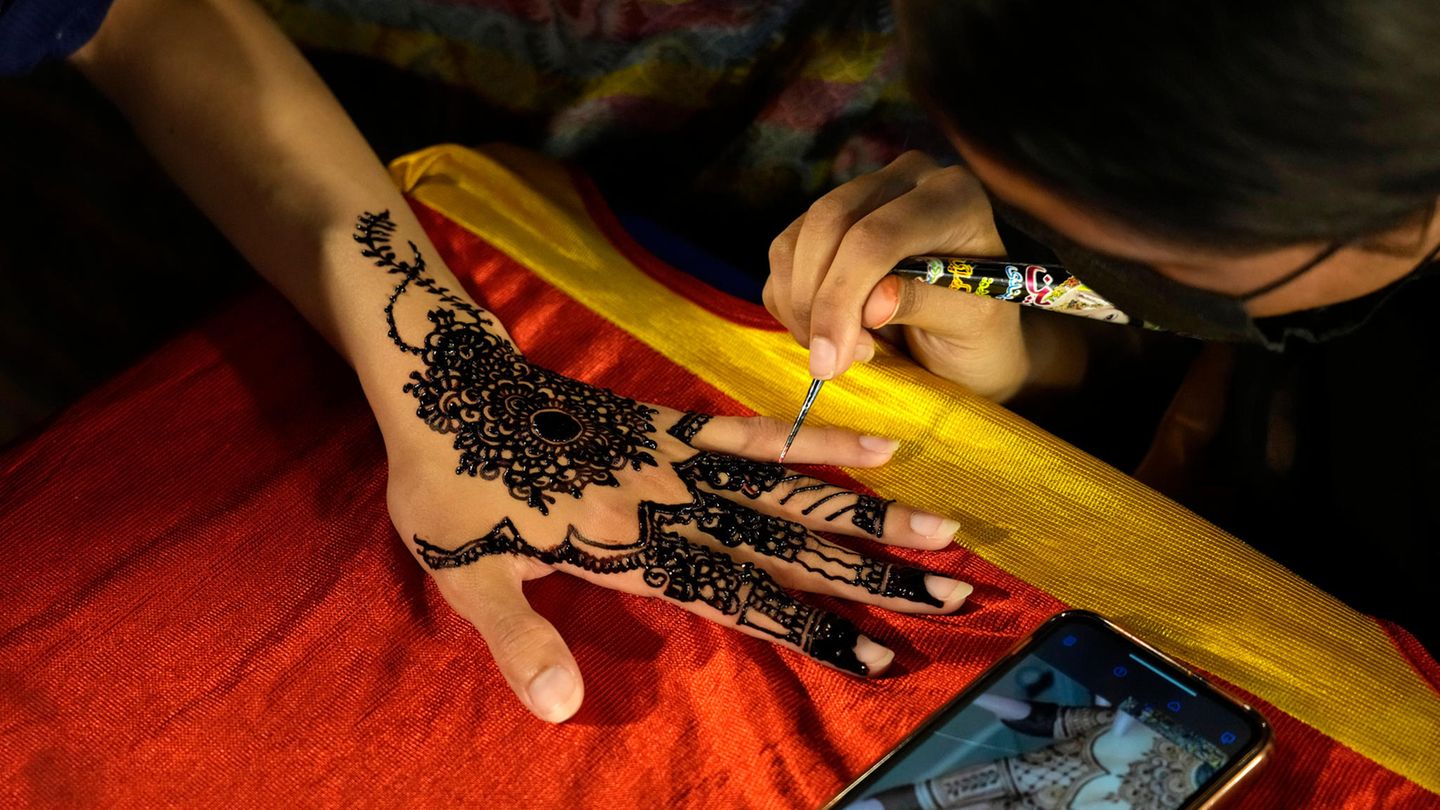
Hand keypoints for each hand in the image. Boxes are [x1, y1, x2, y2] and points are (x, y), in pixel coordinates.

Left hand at [357, 212, 971, 723]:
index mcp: (632, 552)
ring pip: (791, 490)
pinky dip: (815, 440)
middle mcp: (672, 506)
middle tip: (952, 596)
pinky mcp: (673, 421)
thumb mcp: (466, 574)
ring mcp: (679, 459)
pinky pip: (754, 432)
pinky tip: (877, 443)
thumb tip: (564, 709)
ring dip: (868, 513)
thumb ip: (520, 639)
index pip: (740, 597)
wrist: (440, 384)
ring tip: (942, 527)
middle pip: (789, 546)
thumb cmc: (449, 485)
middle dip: (872, 576)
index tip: (878, 654)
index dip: (811, 627)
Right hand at [763, 151, 1032, 400]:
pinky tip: (828, 333)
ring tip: (841, 352)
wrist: (967, 342)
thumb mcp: (971, 326)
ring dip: (800, 306)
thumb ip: (927, 306)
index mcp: (952, 196)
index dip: (844, 297)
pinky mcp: (825, 223)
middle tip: (829, 363)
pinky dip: (791, 304)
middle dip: (816, 302)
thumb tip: (871, 305)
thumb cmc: (980, 335)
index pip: (877, 234)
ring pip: (796, 241)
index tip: (834, 358)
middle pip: (827, 223)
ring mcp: (860, 195)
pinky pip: (782, 258)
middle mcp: (905, 180)